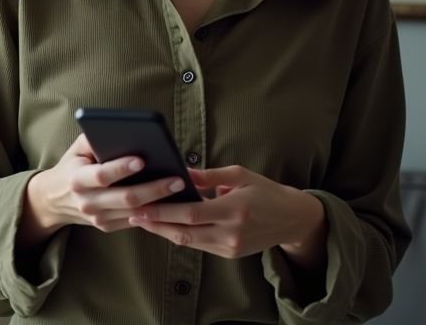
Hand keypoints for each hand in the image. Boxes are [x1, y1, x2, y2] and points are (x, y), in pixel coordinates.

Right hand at [18, 134, 189, 244]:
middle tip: (177, 179)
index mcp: (77, 179)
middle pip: (125, 198)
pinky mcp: (107, 226)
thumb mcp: (77, 148)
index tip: (142, 159)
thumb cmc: (73, 165)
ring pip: (134, 212)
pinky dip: (154, 211)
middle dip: (154, 188)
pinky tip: (173, 201)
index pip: (102, 175)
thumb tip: (123, 131)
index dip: (121, 168)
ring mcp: (97, 218)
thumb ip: (95, 138)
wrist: (54, 199)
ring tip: (181, 189)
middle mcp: (86, 202)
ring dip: (160, 202)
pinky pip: (135, 220)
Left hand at [126, 166, 327, 261]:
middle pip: (185, 232)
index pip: (191, 213)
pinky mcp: (230, 254)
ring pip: (189, 242)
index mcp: (235, 209)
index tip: (142, 206)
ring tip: (143, 220)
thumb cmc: (266, 191)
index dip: (164, 212)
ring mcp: (231, 247)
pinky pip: (200, 246)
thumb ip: (209, 175)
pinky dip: (182, 235)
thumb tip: (180, 172)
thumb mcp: (240, 175)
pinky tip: (166, 225)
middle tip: (133, 215)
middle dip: (156, 224)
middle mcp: (232, 232)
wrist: (292, 219)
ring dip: (164, 231)